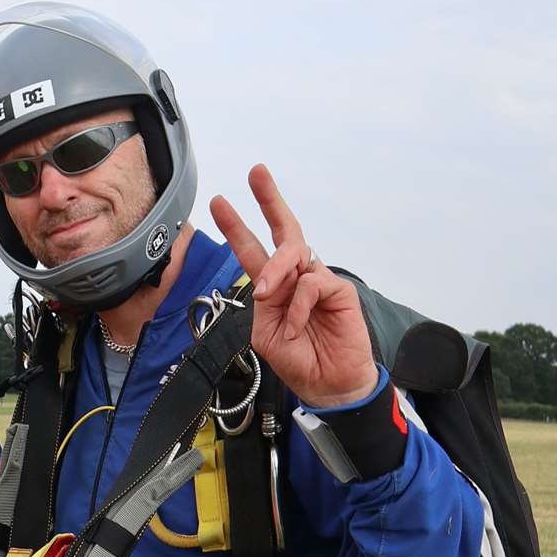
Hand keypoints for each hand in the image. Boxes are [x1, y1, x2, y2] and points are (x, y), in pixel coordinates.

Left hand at [210, 165, 378, 408]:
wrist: (326, 384)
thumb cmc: (297, 359)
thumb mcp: (264, 334)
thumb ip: (262, 305)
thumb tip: (267, 284)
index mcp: (272, 286)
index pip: (252, 249)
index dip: (236, 225)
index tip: (218, 201)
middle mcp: (295, 277)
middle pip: (283, 230)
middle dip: (269, 199)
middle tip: (256, 172)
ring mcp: (317, 280)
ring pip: (293, 253)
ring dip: (274, 271)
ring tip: (266, 294)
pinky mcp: (338, 289)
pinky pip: (311, 283)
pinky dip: (298, 306)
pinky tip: (296, 327)